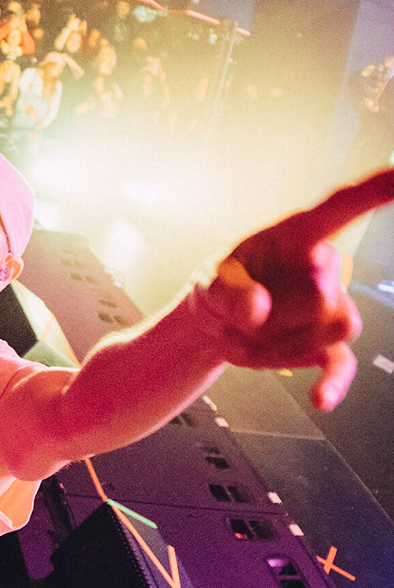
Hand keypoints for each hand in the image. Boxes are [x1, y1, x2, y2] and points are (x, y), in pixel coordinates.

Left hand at [202, 170, 393, 408]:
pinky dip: (333, 382)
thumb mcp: (209, 284)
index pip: (343, 207)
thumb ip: (228, 292)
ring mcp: (329, 306)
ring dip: (289, 337)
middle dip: (287, 309)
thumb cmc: (218, 289)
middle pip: (328, 290)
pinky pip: (340, 364)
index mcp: (297, 236)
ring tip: (253, 333)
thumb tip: (259, 308)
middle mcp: (323, 268)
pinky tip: (321, 398)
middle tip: (247, 310)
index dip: (377, 190)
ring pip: (339, 325)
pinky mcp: (323, 344)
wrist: (213, 328)